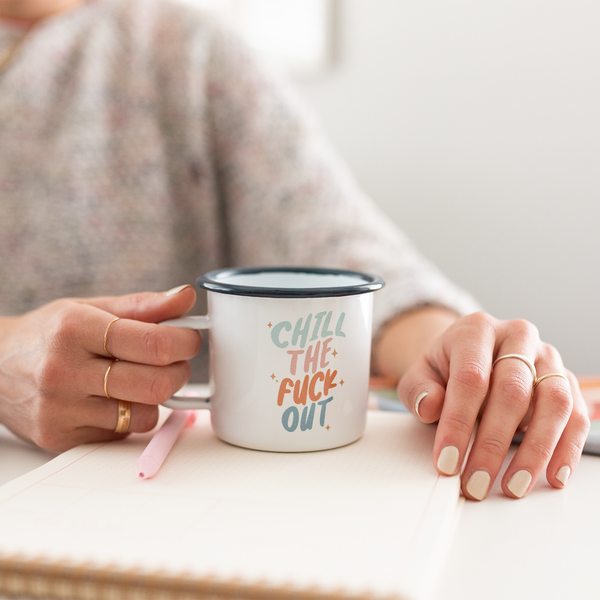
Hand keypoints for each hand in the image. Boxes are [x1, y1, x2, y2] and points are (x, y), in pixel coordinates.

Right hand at [0, 286, 200, 451]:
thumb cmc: (49, 334)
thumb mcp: (90, 308)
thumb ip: (144, 305)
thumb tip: (187, 298)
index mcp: (74, 329)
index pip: (153, 342)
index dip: (184, 342)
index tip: (189, 339)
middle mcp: (63, 371)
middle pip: (154, 384)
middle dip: (179, 372)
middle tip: (175, 362)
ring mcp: (60, 410)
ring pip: (145, 415)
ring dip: (156, 398)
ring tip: (141, 379)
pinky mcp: (59, 439)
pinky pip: (122, 433)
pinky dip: (131, 417)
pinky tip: (113, 399)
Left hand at [396, 312, 589, 499]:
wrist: (469, 354)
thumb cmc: (445, 367)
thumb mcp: (419, 374)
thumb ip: (418, 389)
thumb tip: (430, 406)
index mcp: (476, 329)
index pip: (471, 378)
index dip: (458, 423)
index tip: (446, 461)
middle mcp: (517, 337)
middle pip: (513, 391)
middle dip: (492, 444)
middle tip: (475, 482)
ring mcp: (547, 357)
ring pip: (554, 402)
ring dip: (536, 451)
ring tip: (513, 487)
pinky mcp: (566, 380)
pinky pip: (576, 415)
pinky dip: (567, 449)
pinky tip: (551, 476)